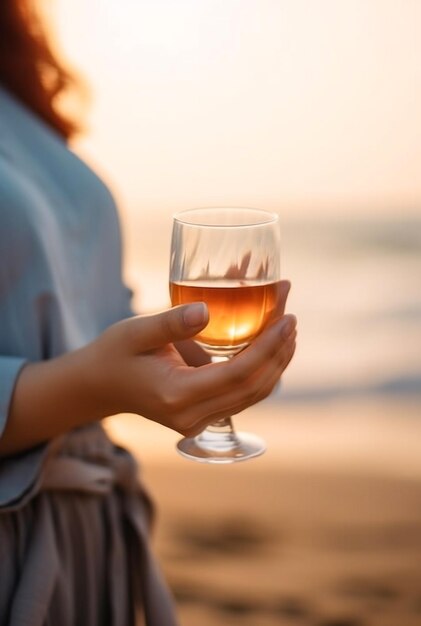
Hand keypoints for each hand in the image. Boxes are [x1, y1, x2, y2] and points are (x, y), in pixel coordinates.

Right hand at [89, 280, 295, 436]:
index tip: (286, 319)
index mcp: (176, 395)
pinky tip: (269, 350)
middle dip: (278, 354)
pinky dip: (260, 373)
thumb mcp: (137, 331)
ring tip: (288, 332)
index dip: (268, 347)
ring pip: (252, 396)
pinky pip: (241, 398)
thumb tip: (207, 310)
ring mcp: (197, 423)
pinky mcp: (201, 418)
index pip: (237, 374)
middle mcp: (191, 417)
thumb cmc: (116, 353)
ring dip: (275, 365)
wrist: (99, 385)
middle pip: (252, 388)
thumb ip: (172, 322)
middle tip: (292, 320)